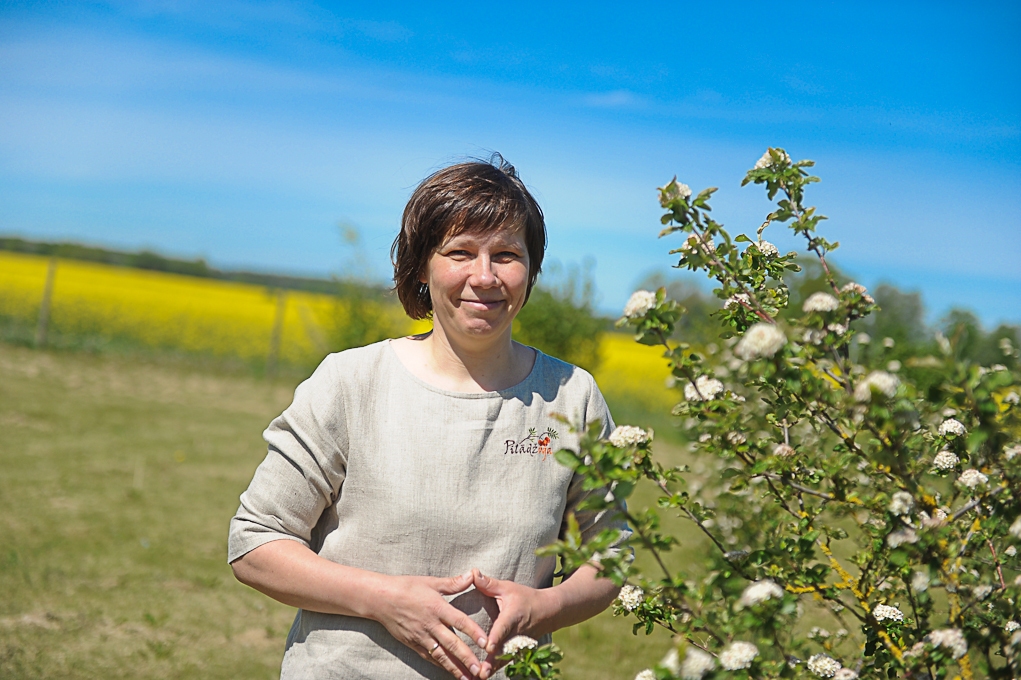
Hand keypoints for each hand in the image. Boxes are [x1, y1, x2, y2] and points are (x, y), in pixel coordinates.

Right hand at [374, 571, 489, 679]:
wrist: (381, 599)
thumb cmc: (407, 587)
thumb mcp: (431, 582)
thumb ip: (454, 582)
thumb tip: (474, 574)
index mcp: (437, 607)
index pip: (459, 621)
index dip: (474, 632)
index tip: (486, 643)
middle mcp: (430, 624)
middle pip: (452, 643)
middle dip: (466, 658)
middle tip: (480, 670)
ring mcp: (421, 636)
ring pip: (441, 655)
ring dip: (455, 668)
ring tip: (468, 678)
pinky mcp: (413, 644)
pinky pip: (429, 657)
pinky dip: (440, 665)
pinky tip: (450, 672)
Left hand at [471, 569, 557, 679]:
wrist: (549, 611)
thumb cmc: (525, 597)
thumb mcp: (508, 587)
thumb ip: (489, 584)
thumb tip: (472, 573)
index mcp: (512, 616)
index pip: (503, 628)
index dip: (496, 637)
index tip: (489, 647)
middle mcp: (516, 633)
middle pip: (504, 649)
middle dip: (493, 662)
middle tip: (481, 673)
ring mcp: (519, 644)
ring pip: (506, 659)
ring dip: (494, 669)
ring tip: (479, 678)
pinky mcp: (518, 651)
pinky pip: (507, 662)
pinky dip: (497, 669)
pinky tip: (482, 677)